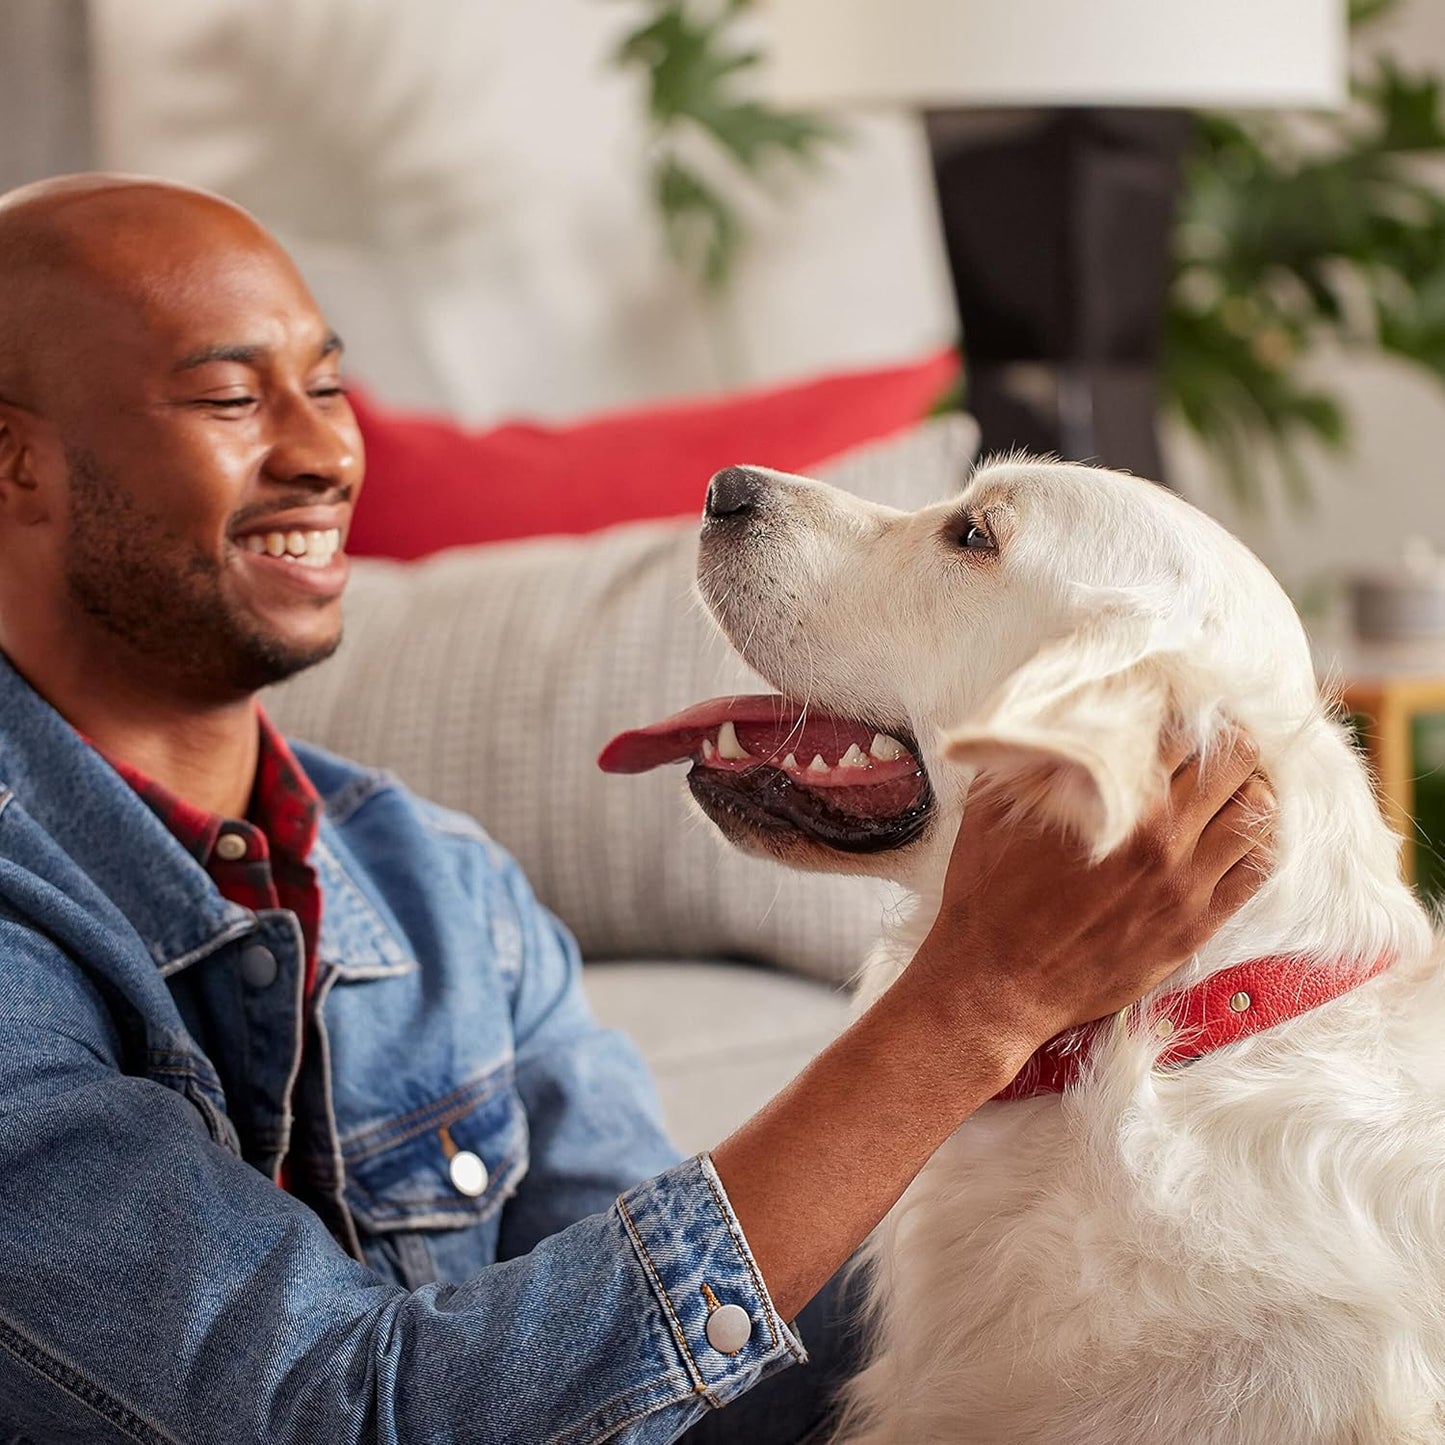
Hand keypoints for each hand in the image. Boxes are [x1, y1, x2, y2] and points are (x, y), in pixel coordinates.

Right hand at [910, 730, 1276, 1069]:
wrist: (995, 982)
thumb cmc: (987, 893)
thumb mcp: (993, 808)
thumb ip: (1034, 759)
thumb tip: (1060, 719)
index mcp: (1116, 799)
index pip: (1183, 732)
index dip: (1184, 715)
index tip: (1178, 716)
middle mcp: (1161, 836)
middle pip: (1234, 763)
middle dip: (1227, 744)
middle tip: (1214, 744)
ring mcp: (1185, 884)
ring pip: (1257, 814)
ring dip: (1249, 789)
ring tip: (1232, 786)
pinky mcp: (1194, 926)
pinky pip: (1257, 872)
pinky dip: (1258, 843)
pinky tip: (1239, 834)